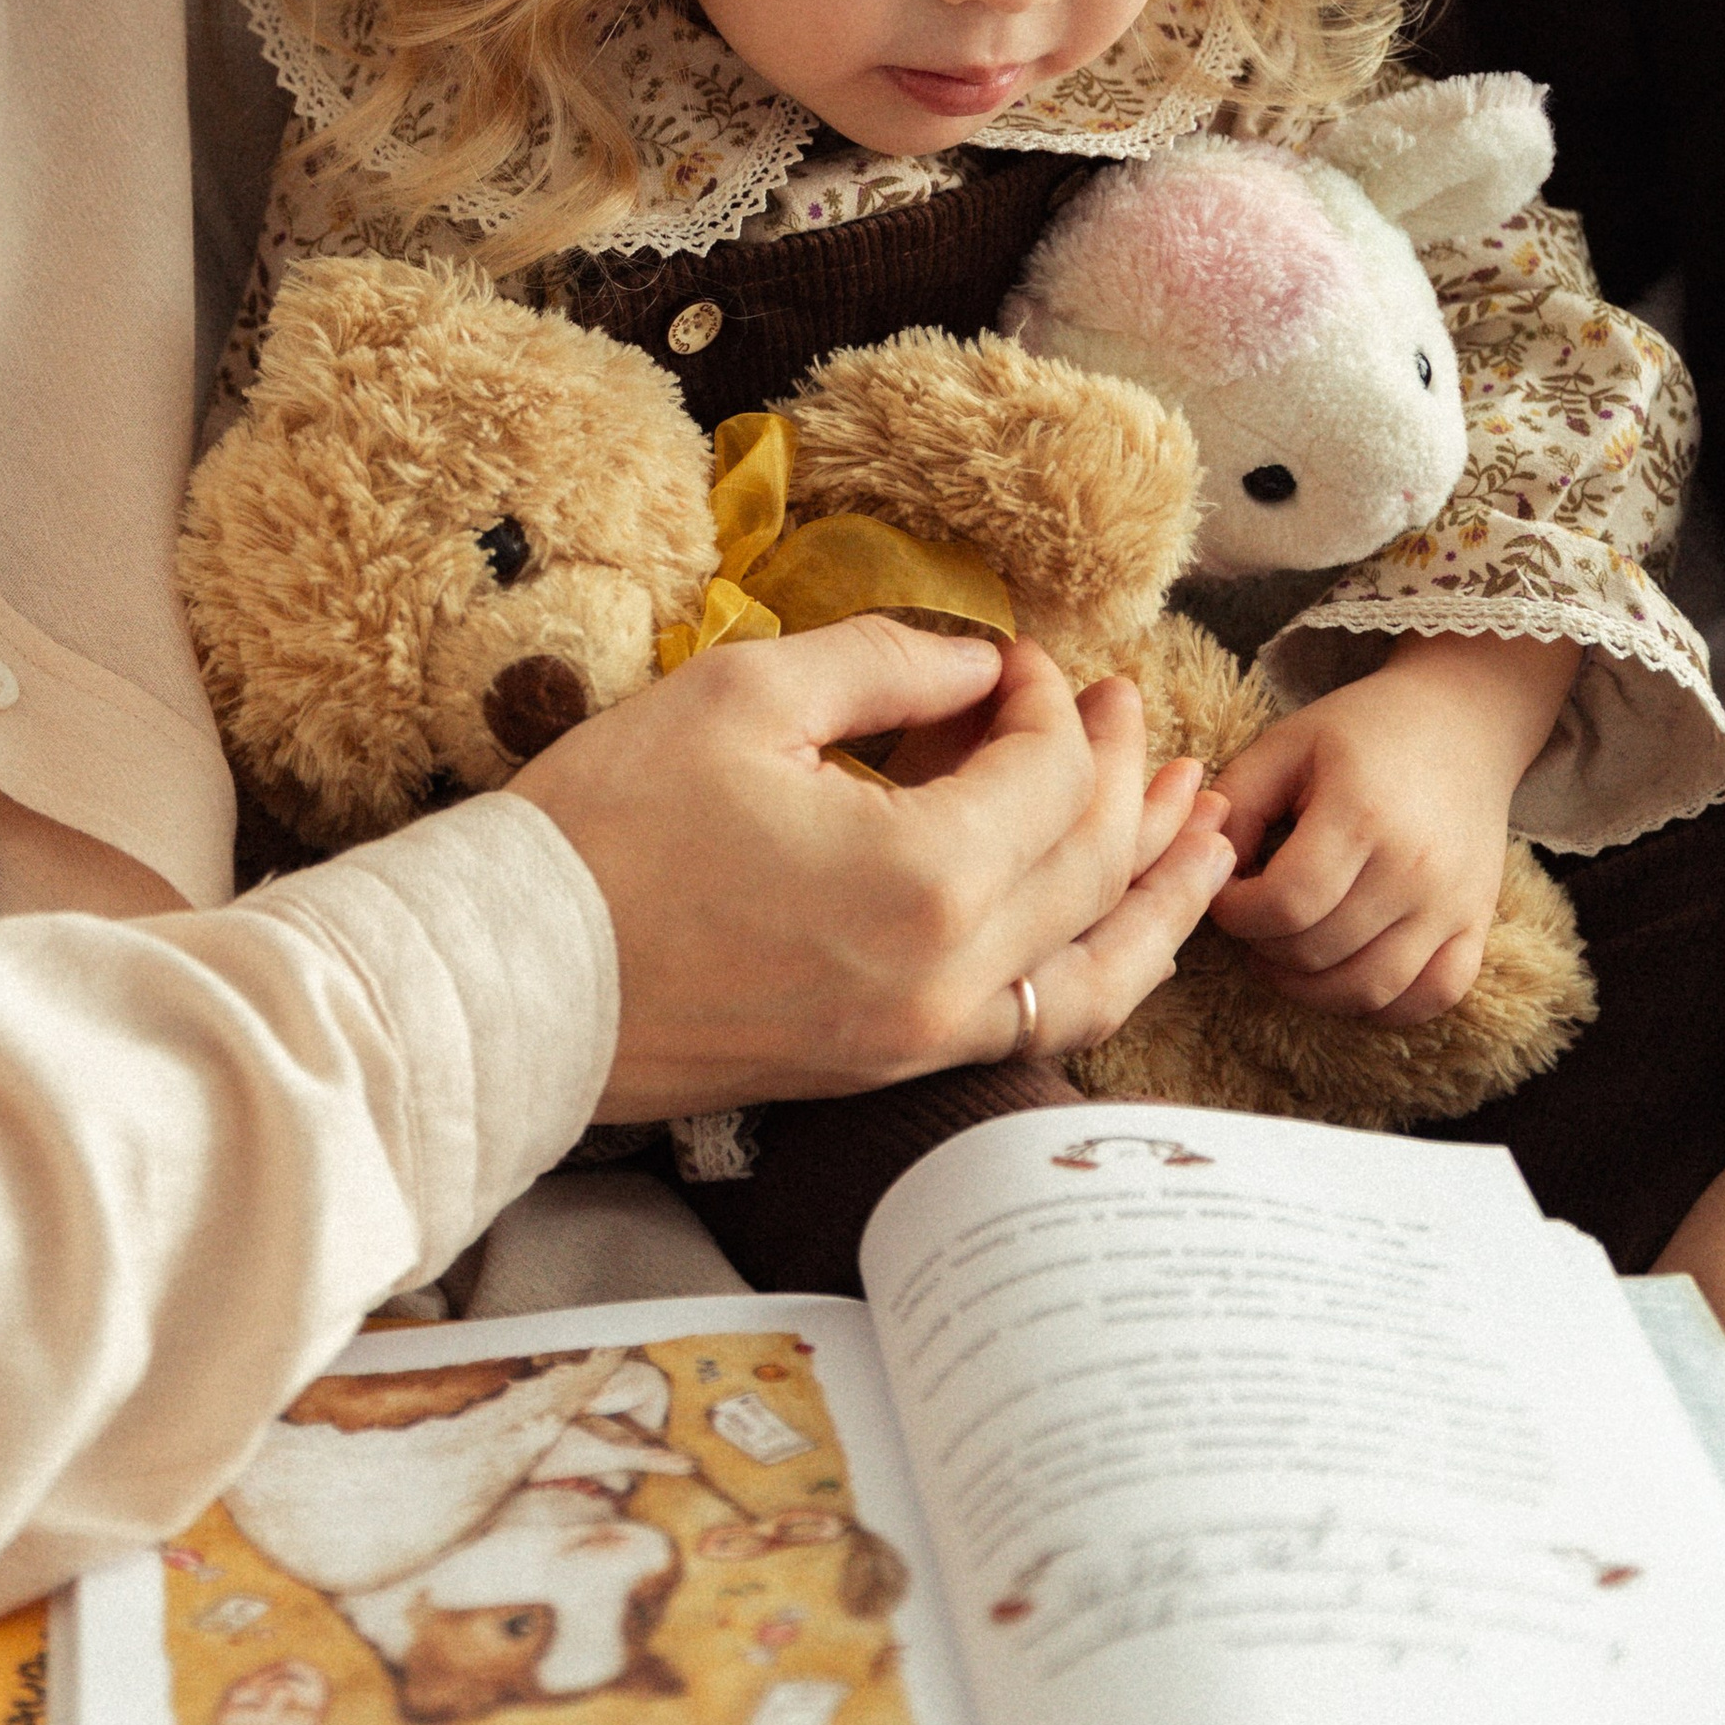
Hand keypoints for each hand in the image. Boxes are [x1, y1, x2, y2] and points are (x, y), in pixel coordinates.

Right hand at [513, 620, 1234, 1124]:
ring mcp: (923, 1036)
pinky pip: (1040, 1022)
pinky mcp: (888, 1068)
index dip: (1049, 696)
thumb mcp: (746, 693)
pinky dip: (1101, 965)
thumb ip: (888, 663)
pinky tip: (1120, 927)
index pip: (1050, 769)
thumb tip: (980, 665)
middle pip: (1093, 862)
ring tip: (1204, 825)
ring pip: (1098, 964)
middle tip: (1132, 704)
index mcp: (925, 874)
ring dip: (1159, 886)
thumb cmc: (612, 828)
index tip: (1012, 656)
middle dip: (1124, 769)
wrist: (520, 979)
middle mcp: (950, 973)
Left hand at [1210, 630, 1580, 1019]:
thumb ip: (1235, 804)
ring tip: (1282, 954)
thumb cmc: (1361, 730)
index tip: (1222, 892)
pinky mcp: (1478, 924)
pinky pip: (1431, 998)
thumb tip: (1202, 865)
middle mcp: (1414, 868)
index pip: (1284, 904)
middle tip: (1249, 920)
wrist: (1461, 720)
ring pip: (1369, 990)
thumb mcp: (1286, 744)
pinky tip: (1342, 975)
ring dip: (1309, 987)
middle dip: (1263, 947)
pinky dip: (1382, 1005)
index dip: (1235, 913)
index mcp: (1361, 813)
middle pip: (1318, 952)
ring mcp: (1452, 903)